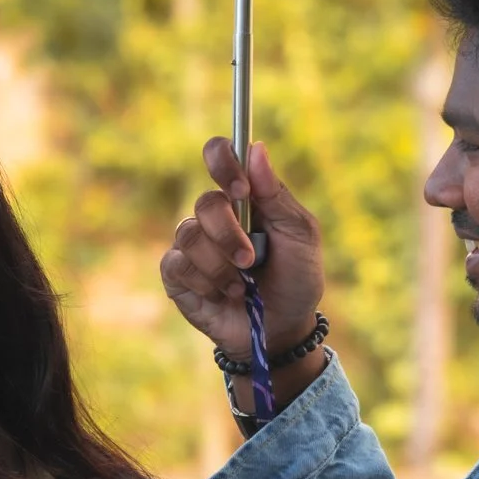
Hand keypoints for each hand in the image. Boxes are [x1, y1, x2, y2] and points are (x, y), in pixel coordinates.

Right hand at [161, 139, 323, 360]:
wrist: (282, 329)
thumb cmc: (296, 278)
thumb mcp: (301, 235)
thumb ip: (277, 195)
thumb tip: (256, 148)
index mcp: (244, 196)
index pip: (220, 154)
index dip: (223, 162)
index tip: (241, 189)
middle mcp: (214, 216)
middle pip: (205, 203)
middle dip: (229, 235)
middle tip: (250, 260)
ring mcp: (193, 244)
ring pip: (189, 235)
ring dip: (220, 265)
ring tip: (241, 286)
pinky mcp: (177, 275)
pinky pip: (177, 264)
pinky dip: (204, 282)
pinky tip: (221, 295)